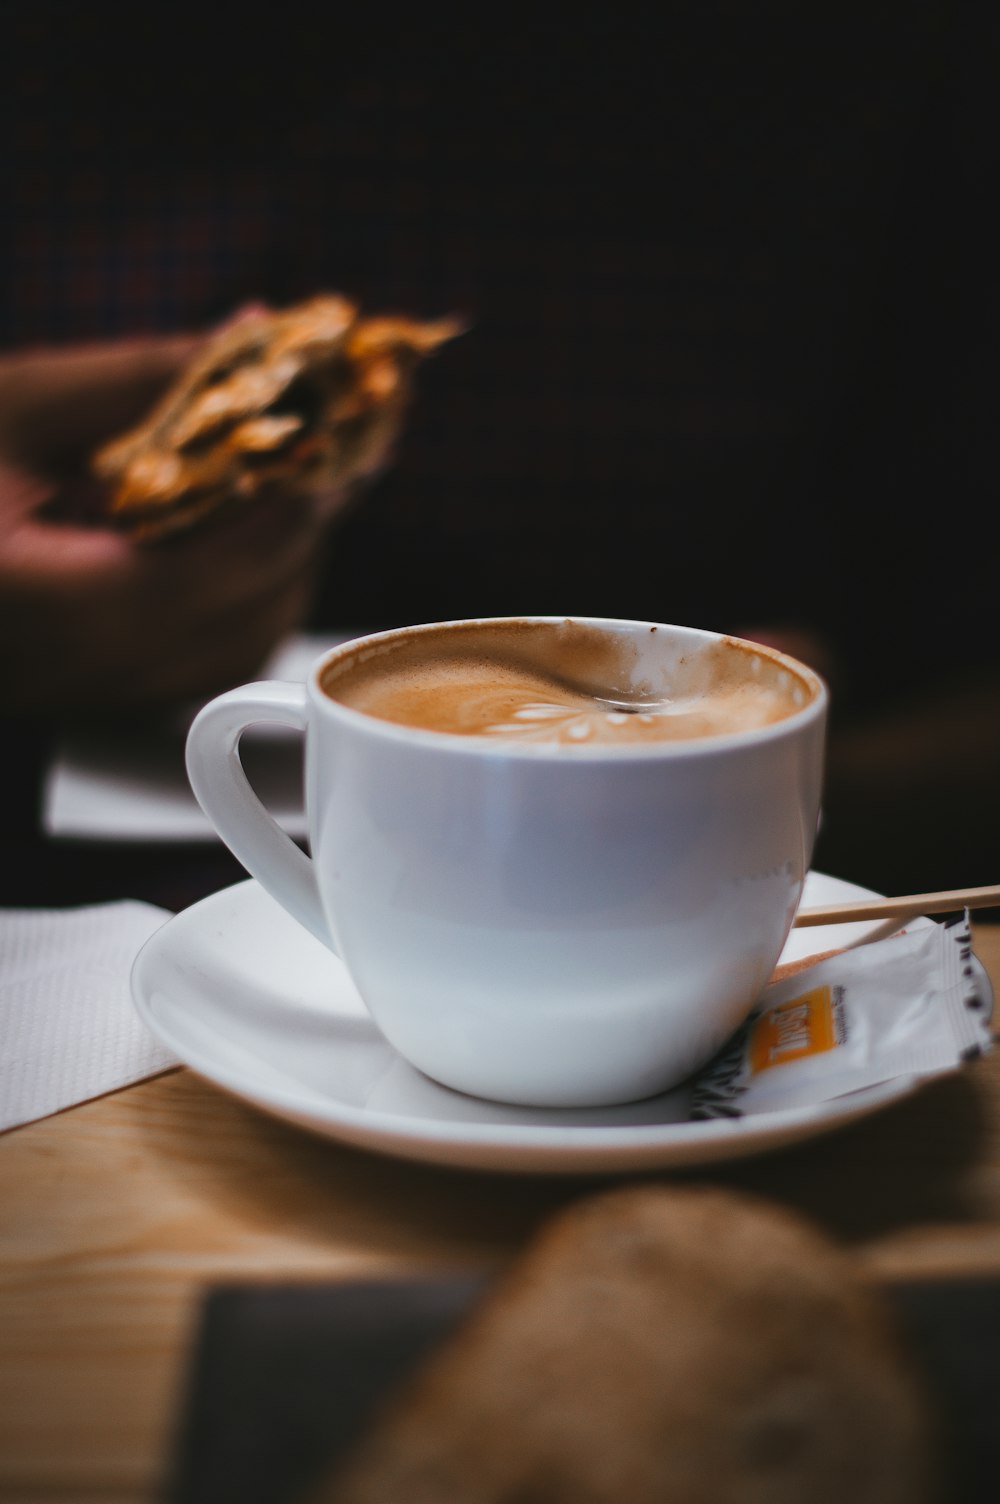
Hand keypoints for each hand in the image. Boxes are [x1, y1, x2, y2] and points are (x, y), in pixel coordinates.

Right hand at [0, 333, 345, 716]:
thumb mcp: (11, 404)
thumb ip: (135, 377)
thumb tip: (253, 335)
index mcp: (40, 602)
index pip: (206, 576)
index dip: (288, 514)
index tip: (338, 448)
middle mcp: (69, 670)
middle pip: (242, 619)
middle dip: (305, 534)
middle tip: (340, 453)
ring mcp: (87, 697)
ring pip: (237, 652)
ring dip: (285, 570)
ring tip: (300, 487)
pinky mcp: (96, 699)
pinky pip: (207, 667)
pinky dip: (249, 603)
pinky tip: (249, 542)